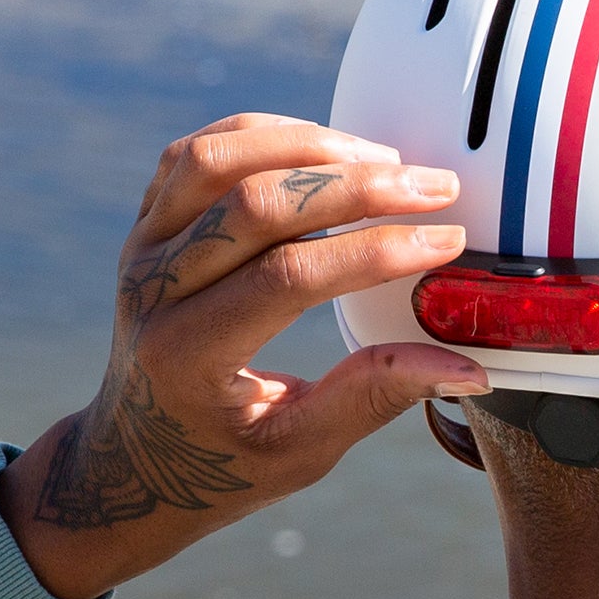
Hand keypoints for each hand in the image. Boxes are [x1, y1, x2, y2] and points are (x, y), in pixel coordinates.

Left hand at [0, 113, 488, 598]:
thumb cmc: (223, 463)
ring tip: (384, 159)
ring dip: (308, 146)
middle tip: (434, 186)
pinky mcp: (146, 225)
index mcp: (187, 356)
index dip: (375, 251)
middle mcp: (152, 291)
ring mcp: (142, 249)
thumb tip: (467, 367)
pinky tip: (327, 148)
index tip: (446, 239)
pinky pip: (197, 152)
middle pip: (253, 204)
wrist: (131, 458)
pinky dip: (264, 135)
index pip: (288, 278)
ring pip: (217, 159)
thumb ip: (374, 398)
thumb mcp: (301, 451)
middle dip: (356, 187)